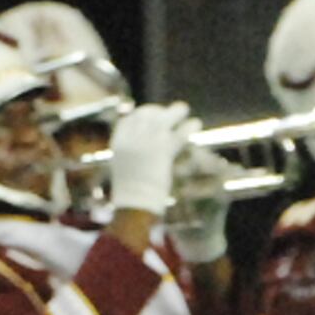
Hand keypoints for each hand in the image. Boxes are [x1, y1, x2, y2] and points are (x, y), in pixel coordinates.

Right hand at [107, 99, 195, 218]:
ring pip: (163, 119)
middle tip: (170, 111)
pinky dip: (188, 127)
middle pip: (146, 115)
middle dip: (158, 111)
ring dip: (175, 112)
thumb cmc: (131, 196)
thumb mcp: (125, 171)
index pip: (128, 120)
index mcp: (119, 143)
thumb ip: (132, 157)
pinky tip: (196, 124)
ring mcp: (147, 142)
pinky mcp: (162, 150)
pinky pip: (178, 134)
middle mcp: (132, 139)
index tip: (150, 112)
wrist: (134, 205)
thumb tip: (143, 151)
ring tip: (184, 109)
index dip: (141, 114)